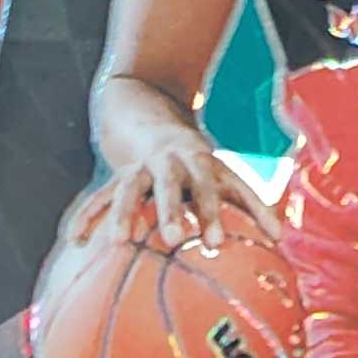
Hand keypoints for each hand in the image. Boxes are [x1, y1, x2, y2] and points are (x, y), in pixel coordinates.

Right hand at [77, 128, 280, 250]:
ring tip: (117, 244)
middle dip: (171, 211)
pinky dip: (87, 217)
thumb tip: (282, 240)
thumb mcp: (227, 176)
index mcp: (202, 163)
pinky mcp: (117, 176)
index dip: (214, 213)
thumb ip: (253, 205)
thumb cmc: (201, 164)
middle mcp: (170, 163)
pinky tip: (75, 241)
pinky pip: (99, 197)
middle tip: (174, 240)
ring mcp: (140, 168)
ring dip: (123, 214)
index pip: (211, 188)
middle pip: (170, 186)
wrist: (151, 114)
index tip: (217, 244)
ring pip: (128, 190)